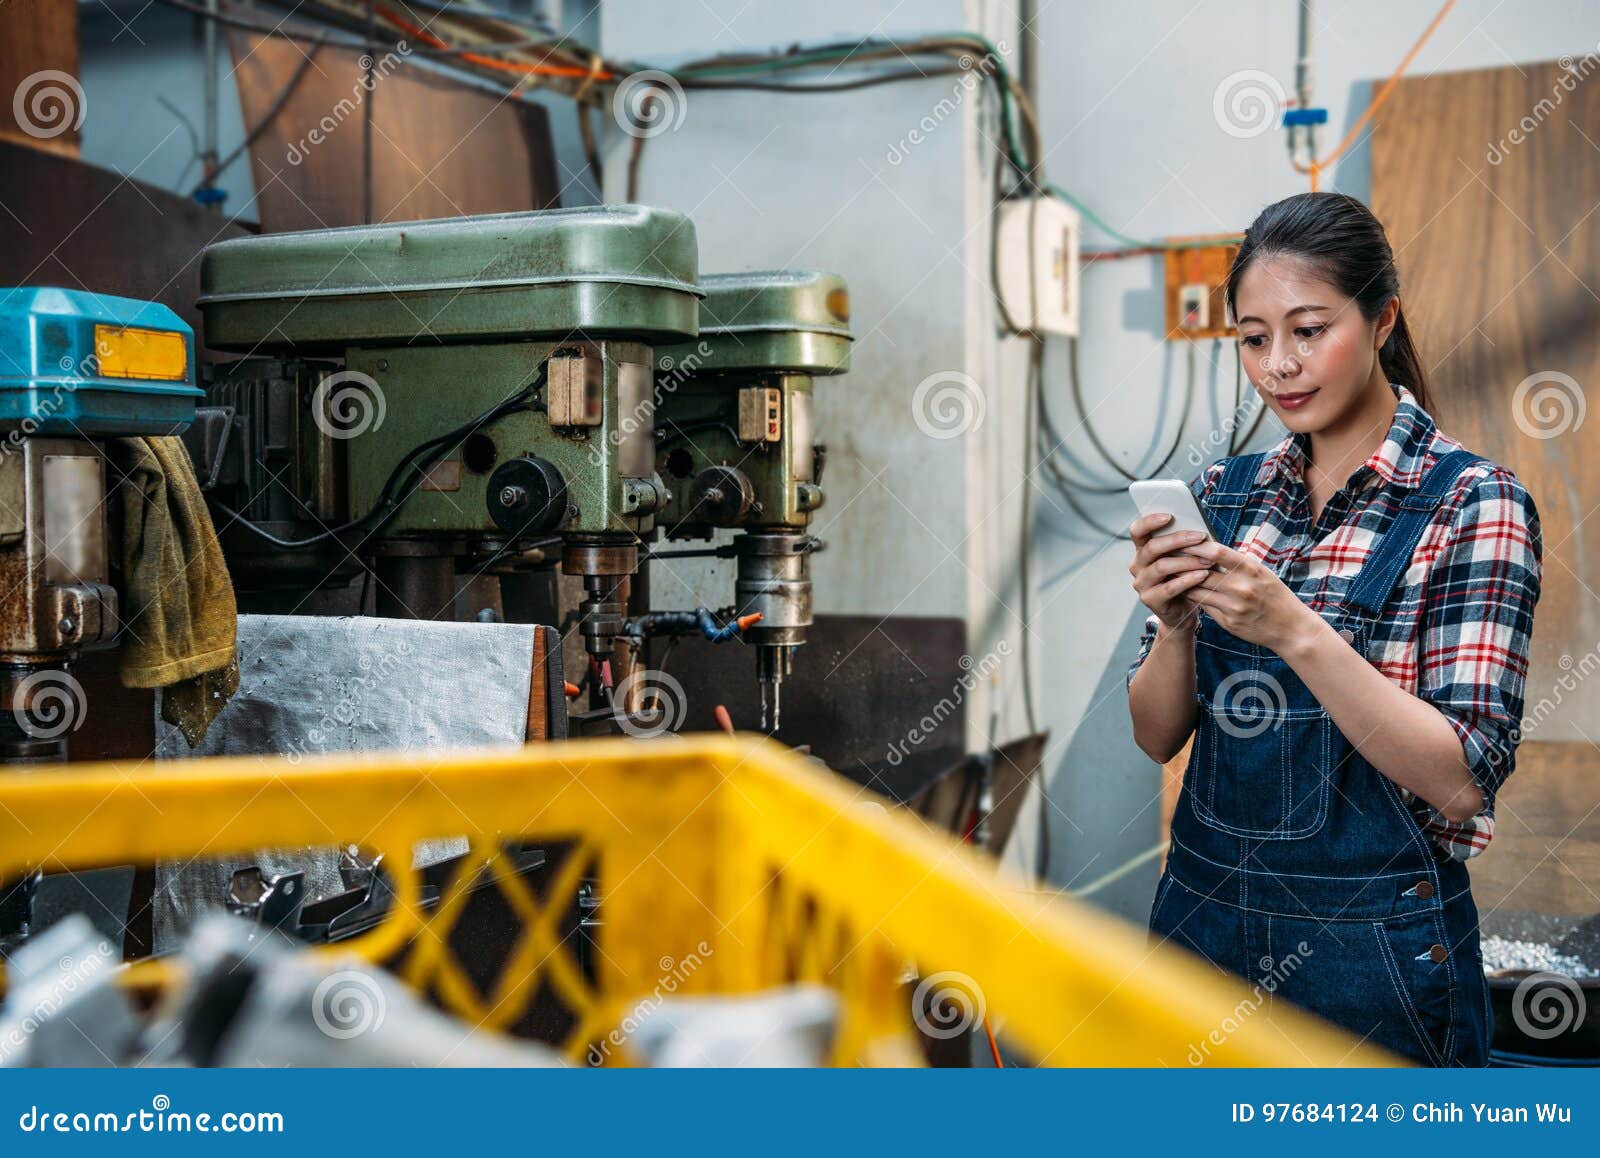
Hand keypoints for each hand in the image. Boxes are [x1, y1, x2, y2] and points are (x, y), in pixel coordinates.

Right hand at [1128, 514, 1211, 631]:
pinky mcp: (1150, 600)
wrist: (1181, 612)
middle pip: (1152, 547)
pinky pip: (1169, 588)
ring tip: (1208, 560)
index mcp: (1142, 551)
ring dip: (1187, 561)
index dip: (1150, 521)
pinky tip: (1202, 575)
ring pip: (1162, 567)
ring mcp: (1142, 584)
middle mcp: (1138, 566)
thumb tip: (1198, 528)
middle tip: (1200, 536)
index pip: (1137, 531)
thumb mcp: (1182, 559)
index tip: (1169, 516)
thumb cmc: (1184, 580)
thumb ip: (1182, 546)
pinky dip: (1188, 580)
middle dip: (1178, 540)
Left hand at [1178, 541, 1322, 650]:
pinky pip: (1204, 607)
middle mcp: (1241, 587)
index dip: (1195, 546)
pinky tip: (1184, 591)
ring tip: (1171, 573)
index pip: (1216, 552)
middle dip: (1183, 564)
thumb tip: (1209, 549)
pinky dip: (1194, 598)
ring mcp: (1234, 607)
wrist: (1291, 628)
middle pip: (1201, 573)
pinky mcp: (1228, 622)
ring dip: (1183, 582)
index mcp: (1251, 569)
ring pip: (1198, 591)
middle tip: (1167, 556)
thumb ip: (1238, 563)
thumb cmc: (1275, 595)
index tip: (1182, 540)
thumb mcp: (1262, 573)